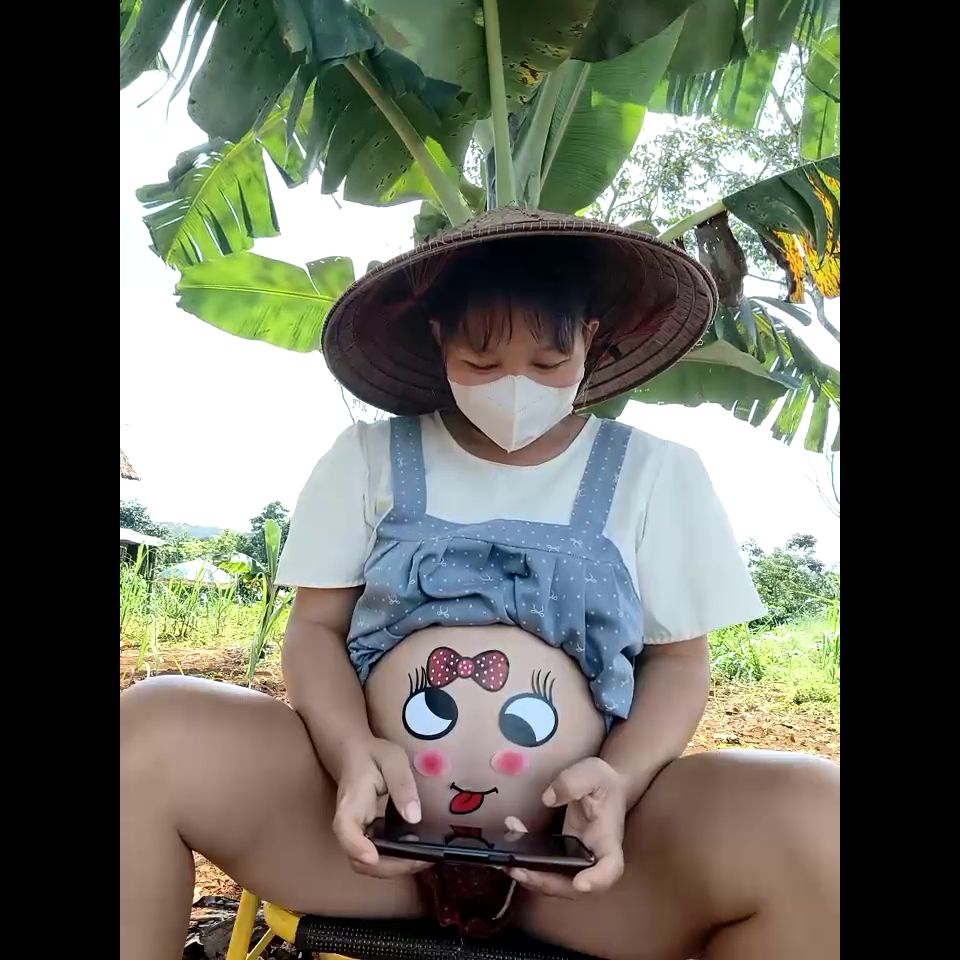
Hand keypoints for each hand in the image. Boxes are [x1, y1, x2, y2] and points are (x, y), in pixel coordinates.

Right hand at [332, 737, 429, 878]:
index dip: (357, 848)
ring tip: (425, 859)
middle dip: (390, 867)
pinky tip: (417, 852)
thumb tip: (414, 818)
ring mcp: (356, 834)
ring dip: (395, 868)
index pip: (346, 831)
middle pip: (359, 860)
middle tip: (422, 860)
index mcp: (350, 804)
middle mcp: (348, 826)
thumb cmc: (373, 755)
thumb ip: (402, 786)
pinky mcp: (366, 836)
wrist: (355, 754)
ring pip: (368, 865)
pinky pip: (377, 856)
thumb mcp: (392, 760)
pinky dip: (396, 861)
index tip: (374, 857)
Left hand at [507, 757, 626, 898]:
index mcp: (607, 839)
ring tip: (507, 862)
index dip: (597, 880)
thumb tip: (548, 799)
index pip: (610, 867)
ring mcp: (577, 858)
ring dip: (531, 877)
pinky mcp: (562, 854)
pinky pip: (546, 866)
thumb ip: (572, 783)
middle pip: (574, 885)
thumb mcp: (592, 773)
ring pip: (557, 881)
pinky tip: (512, 836)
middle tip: (518, 870)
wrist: (605, 785)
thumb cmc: (603, 782)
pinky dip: (527, 861)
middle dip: (546, 882)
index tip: (580, 883)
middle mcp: (593, 856)